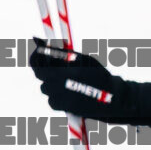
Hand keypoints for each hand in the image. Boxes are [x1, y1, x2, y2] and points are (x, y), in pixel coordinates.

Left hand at [29, 37, 150, 127]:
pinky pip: (52, 102)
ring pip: (46, 90)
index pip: (36, 65)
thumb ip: (58, 50)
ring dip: (51, 84)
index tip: (37, 53)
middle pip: (40, 78)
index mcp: (62, 73)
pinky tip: (69, 92)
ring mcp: (62, 100)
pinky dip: (56, 97)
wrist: (115, 98)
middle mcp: (59, 87)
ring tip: (67, 80)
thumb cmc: (99, 74)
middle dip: (46, 71)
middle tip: (56, 67)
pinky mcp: (66, 110)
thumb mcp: (81, 59)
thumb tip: (36, 39)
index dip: (34, 58)